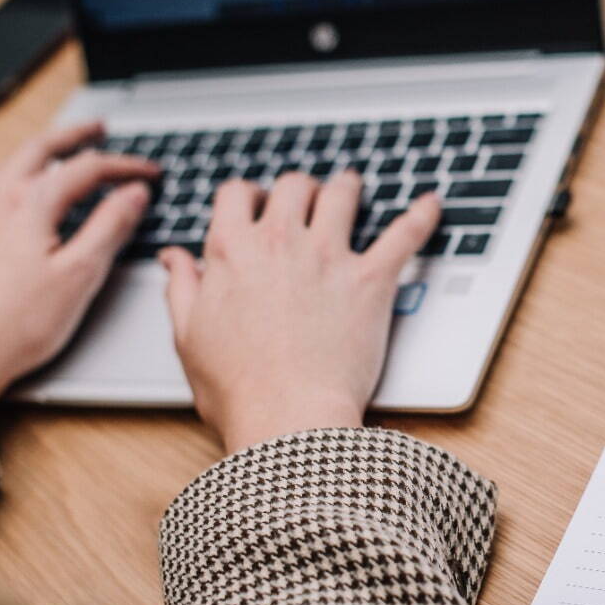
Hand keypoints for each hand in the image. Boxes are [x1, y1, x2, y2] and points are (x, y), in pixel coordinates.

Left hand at [0, 122, 159, 417]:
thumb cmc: (16, 325)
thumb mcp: (80, 275)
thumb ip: (110, 227)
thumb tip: (136, 194)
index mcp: (29, 204)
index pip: (88, 168)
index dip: (126, 166)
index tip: (152, 172)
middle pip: (43, 149)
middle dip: (76, 135)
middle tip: (100, 128)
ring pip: (17, 163)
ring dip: (47, 149)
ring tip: (68, 149)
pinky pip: (1, 184)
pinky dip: (26, 171)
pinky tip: (32, 190)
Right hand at [160, 171, 439, 454]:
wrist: (287, 420)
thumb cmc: (237, 388)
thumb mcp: (189, 337)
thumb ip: (182, 288)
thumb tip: (173, 257)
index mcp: (232, 252)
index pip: (236, 194)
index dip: (247, 194)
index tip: (255, 203)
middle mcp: (280, 242)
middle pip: (292, 184)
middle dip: (298, 188)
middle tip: (306, 199)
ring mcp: (328, 257)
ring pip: (341, 193)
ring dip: (346, 186)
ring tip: (351, 186)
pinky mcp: (370, 280)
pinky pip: (404, 235)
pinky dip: (421, 216)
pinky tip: (432, 205)